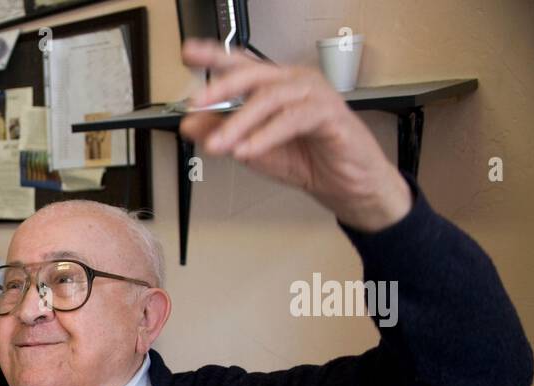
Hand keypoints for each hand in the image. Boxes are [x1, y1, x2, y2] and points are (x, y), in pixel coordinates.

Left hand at [178, 39, 410, 231]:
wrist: (344, 184)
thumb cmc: (305, 158)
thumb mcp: (250, 149)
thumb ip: (221, 134)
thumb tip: (190, 123)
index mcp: (275, 86)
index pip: (241, 65)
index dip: (215, 56)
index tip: (189, 53)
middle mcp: (294, 83)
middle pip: (254, 74)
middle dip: (221, 87)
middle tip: (197, 102)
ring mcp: (314, 95)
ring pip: (270, 98)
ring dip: (239, 123)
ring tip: (218, 144)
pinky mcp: (330, 115)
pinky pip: (293, 119)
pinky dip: (266, 136)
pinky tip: (247, 150)